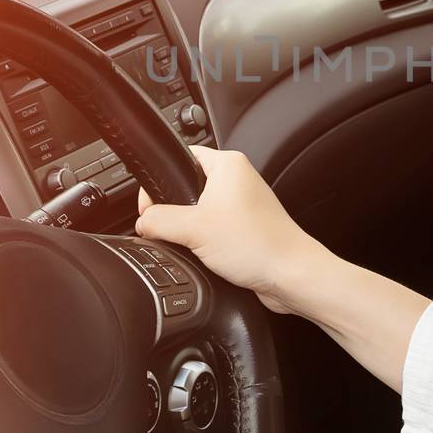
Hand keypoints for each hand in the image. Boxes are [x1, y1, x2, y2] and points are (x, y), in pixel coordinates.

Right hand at [135, 145, 332, 314]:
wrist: (290, 275)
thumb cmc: (258, 245)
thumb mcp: (194, 229)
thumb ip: (159, 221)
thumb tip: (142, 221)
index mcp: (228, 164)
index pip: (181, 157)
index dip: (160, 181)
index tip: (149, 205)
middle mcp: (237, 179)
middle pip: (188, 186)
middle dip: (174, 209)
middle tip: (170, 228)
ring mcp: (243, 204)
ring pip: (199, 211)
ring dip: (190, 228)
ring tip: (193, 244)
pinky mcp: (246, 227)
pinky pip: (213, 229)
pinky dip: (205, 241)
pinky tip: (206, 254)